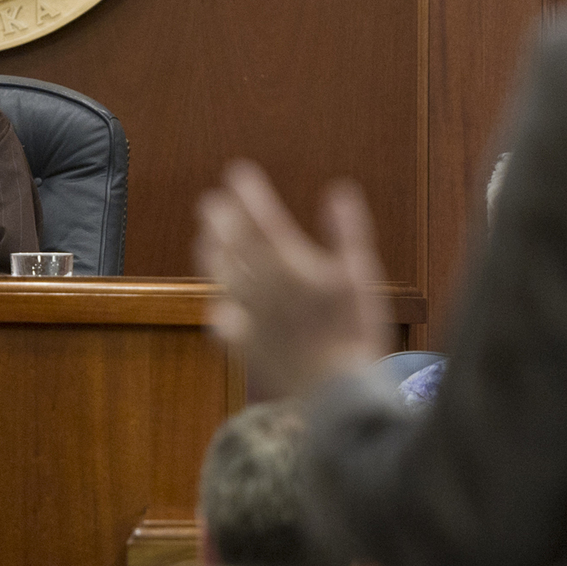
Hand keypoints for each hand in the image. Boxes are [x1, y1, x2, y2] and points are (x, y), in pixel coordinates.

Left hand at [195, 161, 391, 396]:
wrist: (337, 392)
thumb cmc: (355, 330)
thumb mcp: (362, 275)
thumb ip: (348, 231)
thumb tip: (339, 192)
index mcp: (292, 268)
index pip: (263, 221)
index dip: (249, 196)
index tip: (238, 173)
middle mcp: (264, 290)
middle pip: (234, 247)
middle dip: (220, 220)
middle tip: (210, 202)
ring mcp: (252, 319)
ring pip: (222, 280)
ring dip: (210, 256)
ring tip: (204, 240)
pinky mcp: (249, 347)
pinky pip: (224, 323)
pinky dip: (220, 307)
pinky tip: (218, 305)